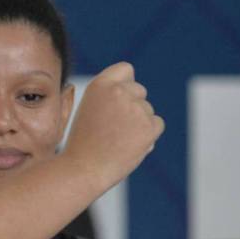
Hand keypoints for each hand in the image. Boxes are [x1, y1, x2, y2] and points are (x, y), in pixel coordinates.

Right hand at [63, 62, 164, 190]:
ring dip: (138, 123)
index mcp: (100, 85)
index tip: (116, 99)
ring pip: (147, 109)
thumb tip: (136, 92)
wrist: (83, 169)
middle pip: (139, 90)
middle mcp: (119, 92)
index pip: (125, 69)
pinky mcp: (149, 126)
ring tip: (116, 140)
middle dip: (132, 105)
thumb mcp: (88, 109)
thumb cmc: (83, 142)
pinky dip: (147, 135)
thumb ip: (109, 96)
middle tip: (112, 127)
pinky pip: (156, 124)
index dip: (123, 84)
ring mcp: (136, 109)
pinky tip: (128, 145)